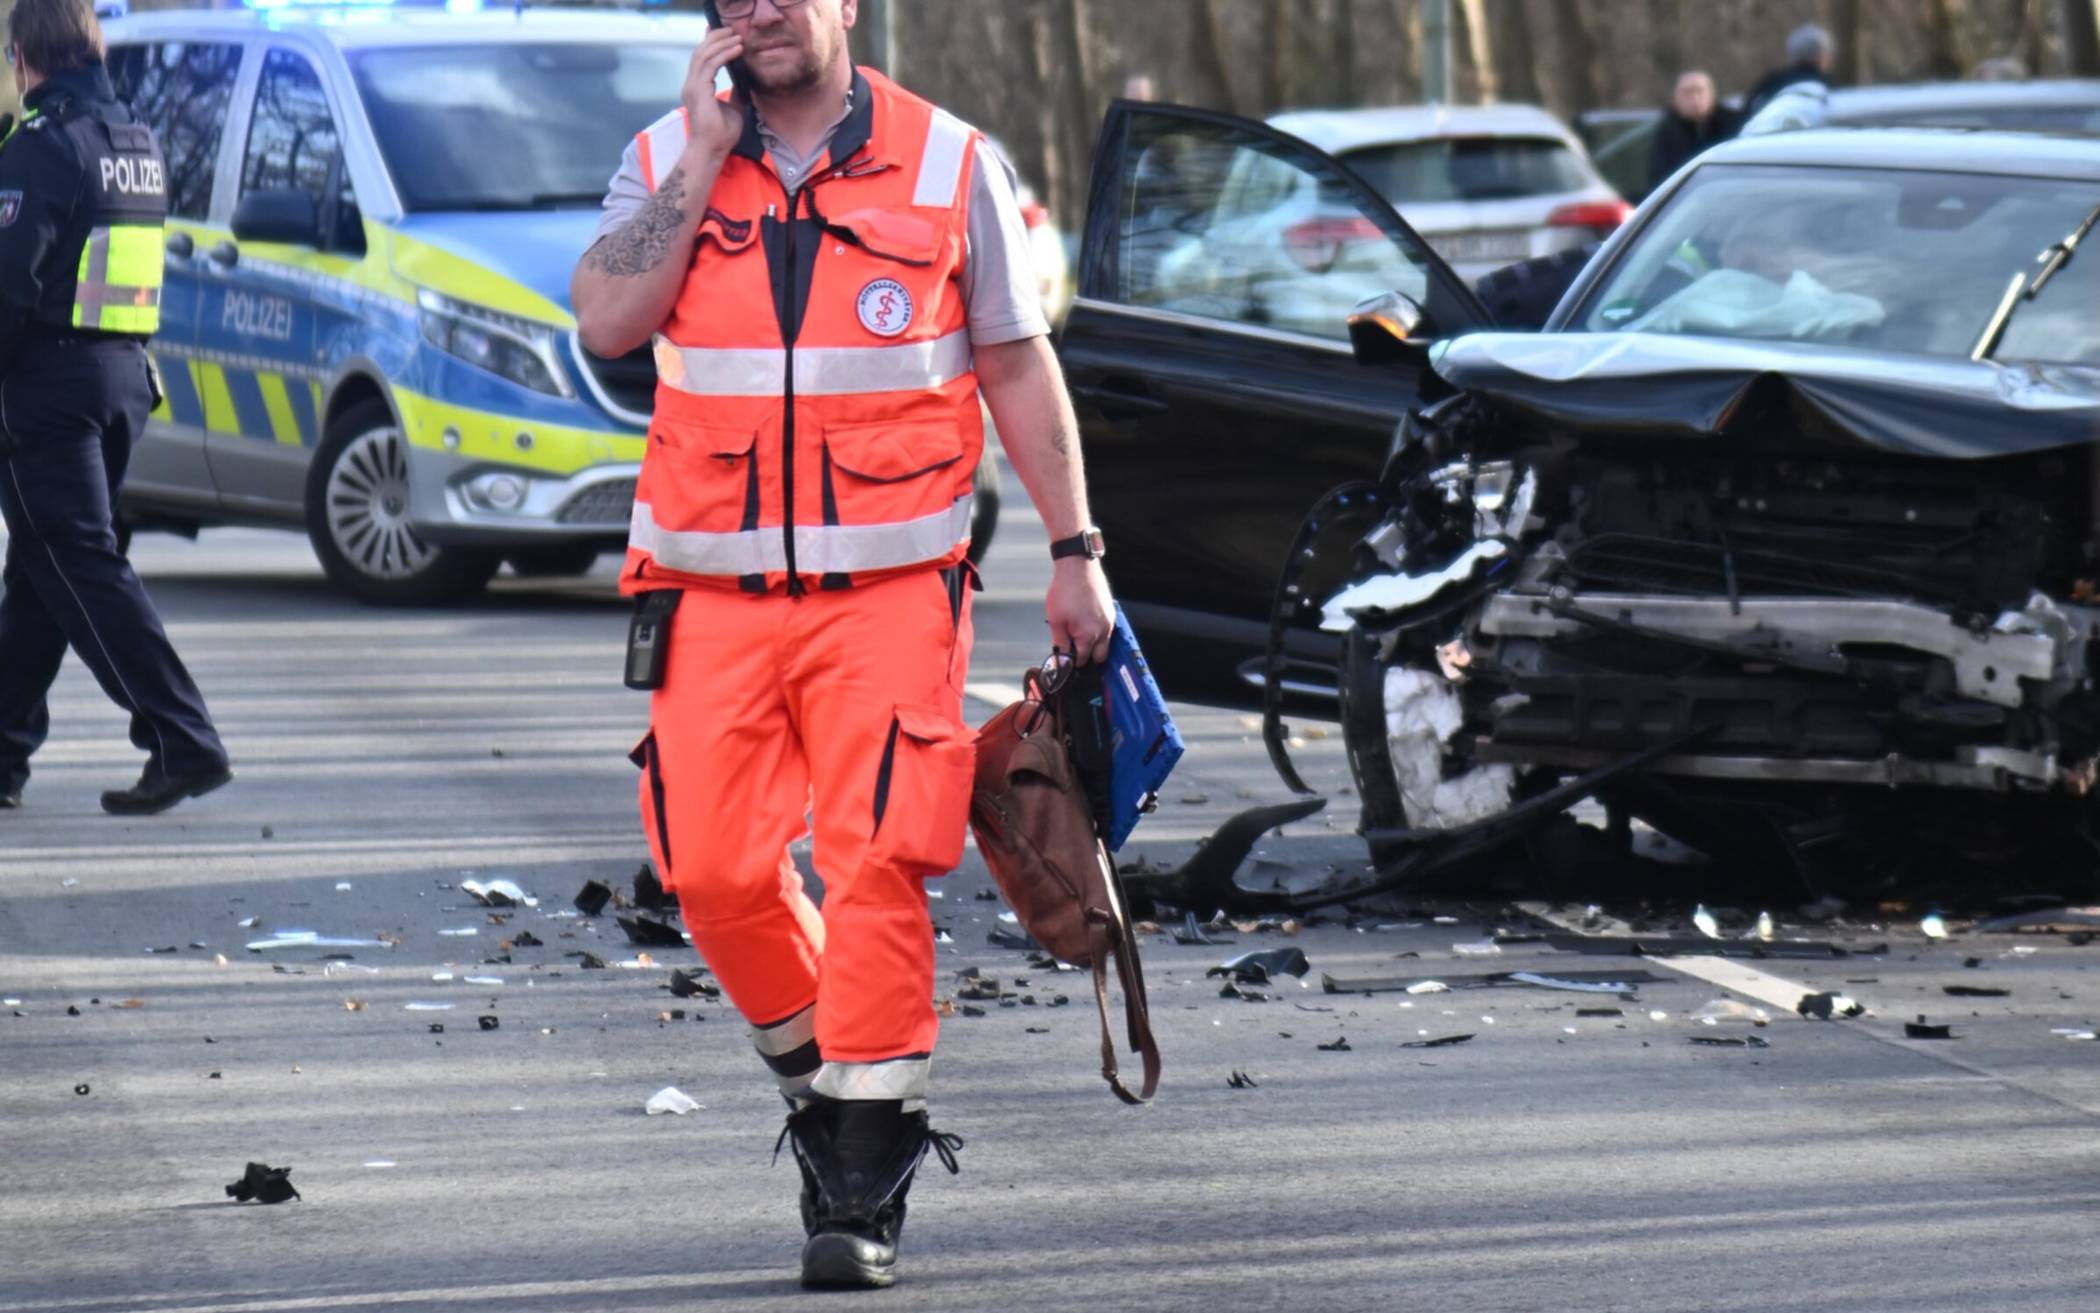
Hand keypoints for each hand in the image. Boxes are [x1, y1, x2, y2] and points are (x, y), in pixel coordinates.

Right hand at [682, 28, 746, 163]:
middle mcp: (691, 84)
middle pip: (700, 51)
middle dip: (716, 38)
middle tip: (733, 30)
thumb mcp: (733, 107)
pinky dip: (724, 55)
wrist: (713, 150)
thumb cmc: (721, 134)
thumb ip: (735, 92)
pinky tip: (737, 50)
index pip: (701, 58)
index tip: (727, 35)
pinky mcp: (698, 91)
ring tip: (737, 37)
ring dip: (721, 43)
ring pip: (704, 55)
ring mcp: (693, 87)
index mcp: (697, 87)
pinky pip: (711, 65)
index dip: (712, 44)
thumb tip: (744, 80)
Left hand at [1047, 558, 1113, 665]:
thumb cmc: (1065, 591)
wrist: (1078, 566)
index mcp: (1089, 636)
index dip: (1072, 662)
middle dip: (1087, 657)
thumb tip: (1061, 659)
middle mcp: (1104, 630)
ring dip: (1093, 643)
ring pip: (1105, 643)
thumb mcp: (1055, 620)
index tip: (1066, 659)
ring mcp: (1110, 620)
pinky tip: (1084, 622)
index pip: (1083, 660)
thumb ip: (1060, 643)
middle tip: (1073, 650)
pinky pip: (1107, 629)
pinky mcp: (1111, 611)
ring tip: (1076, 632)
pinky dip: (1097, 631)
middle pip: (1100, 657)